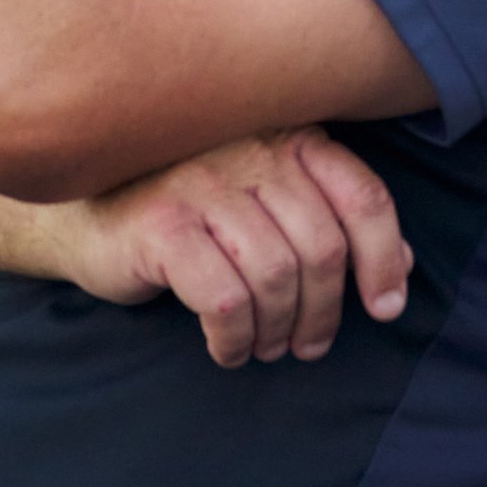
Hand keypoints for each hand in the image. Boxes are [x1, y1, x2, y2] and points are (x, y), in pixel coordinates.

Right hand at [52, 127, 410, 368]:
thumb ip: (331, 223)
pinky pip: (225, 300)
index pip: (362, 196)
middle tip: (308, 345)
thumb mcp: (267, 205)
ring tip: (265, 347)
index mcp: (290, 138)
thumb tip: (402, 268)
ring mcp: (204, 183)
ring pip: (276, 276)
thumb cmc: (191, 212)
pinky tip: (227, 348)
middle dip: (324, 311)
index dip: (384, 258)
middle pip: (322, 246)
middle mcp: (252, 151)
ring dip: (277, 329)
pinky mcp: (163, 225)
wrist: (84, 213)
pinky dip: (235, 338)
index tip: (386, 308)